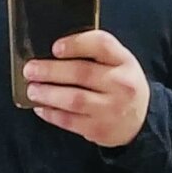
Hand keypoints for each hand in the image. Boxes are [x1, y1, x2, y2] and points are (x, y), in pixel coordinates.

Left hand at [23, 30, 150, 146]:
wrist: (141, 122)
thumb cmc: (122, 87)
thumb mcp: (119, 64)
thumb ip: (95, 54)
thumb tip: (55, 52)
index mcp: (124, 61)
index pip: (101, 44)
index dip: (76, 44)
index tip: (55, 48)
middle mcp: (120, 84)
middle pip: (81, 73)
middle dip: (51, 71)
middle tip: (30, 70)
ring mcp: (110, 109)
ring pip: (73, 99)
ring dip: (48, 93)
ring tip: (32, 89)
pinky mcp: (99, 129)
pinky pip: (70, 120)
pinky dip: (52, 114)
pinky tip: (41, 108)